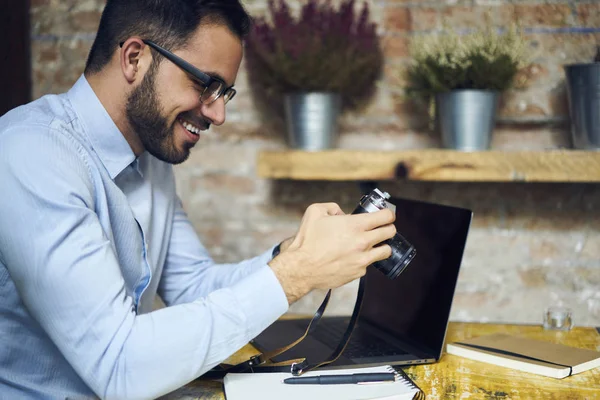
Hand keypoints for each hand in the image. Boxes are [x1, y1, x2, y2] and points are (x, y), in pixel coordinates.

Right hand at [269, 203, 395, 303]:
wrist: (301, 267)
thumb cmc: (307, 240)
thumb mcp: (315, 212)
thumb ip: (332, 207)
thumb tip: (341, 213)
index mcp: (355, 225)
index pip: (386, 217)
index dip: (388, 214)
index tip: (386, 215)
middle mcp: (363, 242)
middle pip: (390, 232)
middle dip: (388, 228)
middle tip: (383, 228)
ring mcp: (362, 259)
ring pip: (386, 251)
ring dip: (382, 246)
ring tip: (374, 245)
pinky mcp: (359, 272)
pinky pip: (369, 264)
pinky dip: (365, 260)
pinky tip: (354, 258)